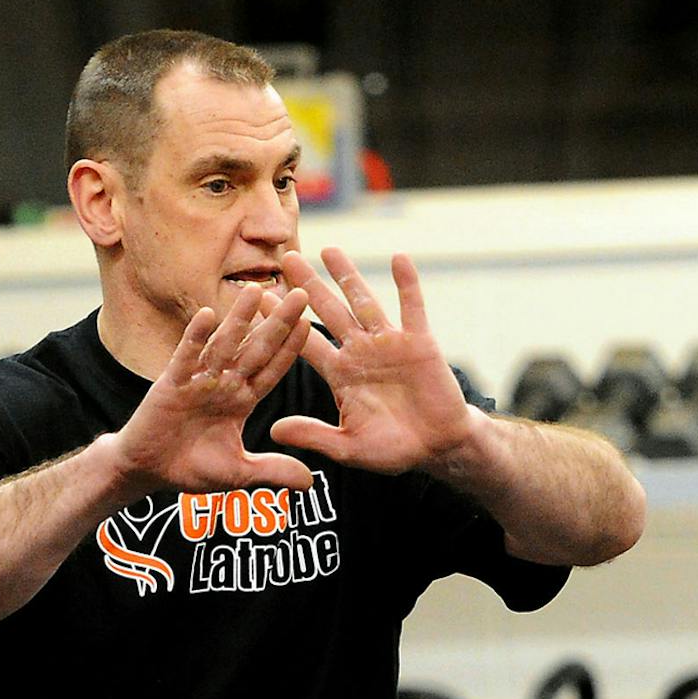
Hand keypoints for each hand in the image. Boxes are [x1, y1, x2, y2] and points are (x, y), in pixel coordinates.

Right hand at [110, 286, 316, 494]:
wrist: (148, 471)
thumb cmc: (191, 469)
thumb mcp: (239, 473)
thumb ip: (272, 471)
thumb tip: (310, 483)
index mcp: (242, 401)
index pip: (272, 370)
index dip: (291, 349)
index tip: (313, 324)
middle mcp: (224, 385)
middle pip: (256, 349)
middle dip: (278, 323)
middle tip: (301, 293)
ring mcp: (198, 381)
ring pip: (224, 345)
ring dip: (239, 319)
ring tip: (257, 290)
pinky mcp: (171, 384)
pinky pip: (185, 357)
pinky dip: (195, 337)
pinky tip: (207, 315)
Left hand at [269, 247, 475, 472]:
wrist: (438, 447)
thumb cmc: (393, 450)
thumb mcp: (349, 448)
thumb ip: (314, 436)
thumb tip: (274, 431)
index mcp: (340, 374)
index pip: (304, 343)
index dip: (283, 323)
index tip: (259, 300)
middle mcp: (360, 352)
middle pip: (329, 312)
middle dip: (308, 286)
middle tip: (286, 258)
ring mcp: (389, 343)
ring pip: (364, 301)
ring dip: (348, 276)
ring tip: (329, 249)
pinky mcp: (419, 342)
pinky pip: (412, 308)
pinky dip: (406, 284)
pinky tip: (398, 258)